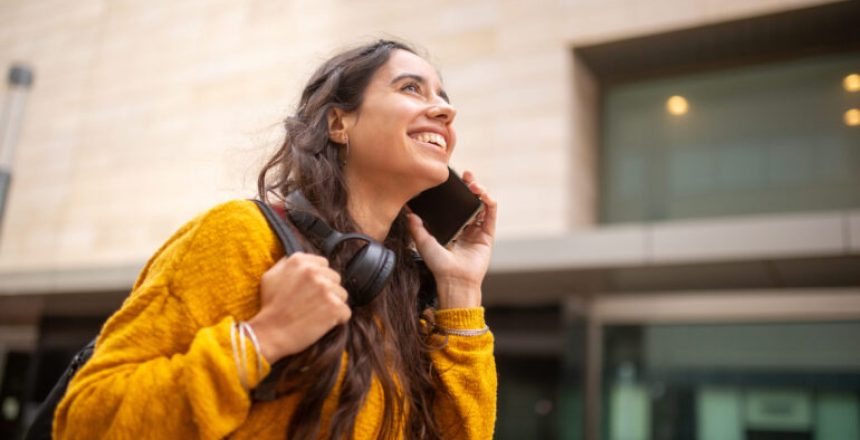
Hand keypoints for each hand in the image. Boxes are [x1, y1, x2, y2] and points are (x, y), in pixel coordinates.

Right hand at [247, 253, 350, 362]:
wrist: (269, 333)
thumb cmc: (269, 307)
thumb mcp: (270, 276)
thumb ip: (286, 263)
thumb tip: (300, 258)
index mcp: (299, 261)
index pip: (324, 264)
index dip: (319, 278)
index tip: (310, 290)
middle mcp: (313, 271)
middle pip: (335, 278)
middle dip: (327, 291)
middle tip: (312, 304)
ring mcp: (325, 288)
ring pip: (342, 295)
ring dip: (333, 305)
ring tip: (316, 314)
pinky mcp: (334, 307)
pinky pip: (345, 312)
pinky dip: (337, 320)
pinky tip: (322, 323)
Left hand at [407, 171, 497, 308]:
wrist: (454, 280)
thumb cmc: (439, 265)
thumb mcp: (423, 242)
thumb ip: (416, 227)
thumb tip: (408, 211)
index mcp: (451, 227)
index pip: (455, 204)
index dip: (455, 191)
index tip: (450, 179)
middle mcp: (466, 227)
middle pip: (470, 200)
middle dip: (469, 185)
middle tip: (465, 175)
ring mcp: (477, 230)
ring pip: (482, 204)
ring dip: (480, 190)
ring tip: (473, 183)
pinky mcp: (487, 234)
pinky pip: (491, 214)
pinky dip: (489, 201)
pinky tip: (483, 194)